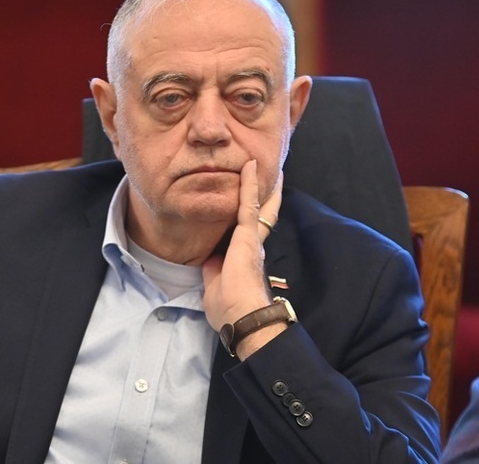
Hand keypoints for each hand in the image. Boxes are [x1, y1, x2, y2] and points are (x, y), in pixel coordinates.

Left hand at [202, 160, 283, 355]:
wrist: (242, 316)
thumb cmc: (230, 309)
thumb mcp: (215, 285)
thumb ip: (214, 269)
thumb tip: (209, 261)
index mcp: (245, 256)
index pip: (249, 229)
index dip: (251, 213)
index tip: (255, 201)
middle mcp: (253, 244)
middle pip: (260, 211)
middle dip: (265, 193)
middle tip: (270, 173)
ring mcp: (251, 238)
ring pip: (256, 202)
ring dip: (257, 181)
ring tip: (257, 160)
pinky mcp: (247, 236)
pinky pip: (247, 203)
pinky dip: (248, 184)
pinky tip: (248, 166)